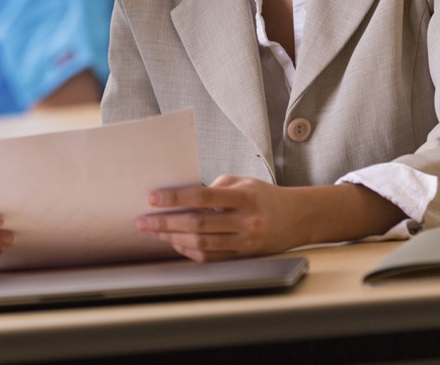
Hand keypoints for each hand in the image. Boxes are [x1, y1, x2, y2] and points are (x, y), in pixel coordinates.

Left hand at [135, 176, 301, 260]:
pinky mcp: (244, 257)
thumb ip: (214, 188)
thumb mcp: (243, 181)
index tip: (152, 197)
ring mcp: (245, 242)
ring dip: (173, 238)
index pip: (203, 198)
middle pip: (198, 225)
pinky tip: (175, 242)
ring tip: (154, 231)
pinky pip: (211, 257)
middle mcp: (246, 222)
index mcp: (244, 197)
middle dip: (166, 223)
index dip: (175, 198)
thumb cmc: (264, 195)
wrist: (297, 217)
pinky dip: (189, 250)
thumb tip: (182, 197)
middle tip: (143, 221)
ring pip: (202, 244)